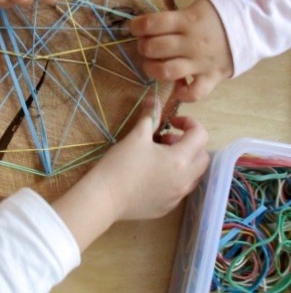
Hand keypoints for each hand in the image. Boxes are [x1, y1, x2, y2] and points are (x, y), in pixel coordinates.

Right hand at [52, 98, 208, 250]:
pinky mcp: (167, 207)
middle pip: (202, 157)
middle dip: (189, 144)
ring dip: (184, 162)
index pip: (200, 135)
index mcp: (180, 159)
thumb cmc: (121, 164)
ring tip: (158, 157)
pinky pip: (180, 189)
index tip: (171, 122)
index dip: (189, 123)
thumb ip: (150, 116)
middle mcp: (185, 180)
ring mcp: (177, 196)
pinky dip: (174, 178)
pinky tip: (151, 175)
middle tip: (165, 140)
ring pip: (193, 175)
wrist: (104, 197)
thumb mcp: (136, 136)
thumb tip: (154, 99)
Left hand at [129, 0, 233, 101]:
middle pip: (154, 48)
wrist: (250, 26)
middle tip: (146, 46)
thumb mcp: (194, 8)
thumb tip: (144, 28)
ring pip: (166, 71)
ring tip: (153, 65)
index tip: (134, 28)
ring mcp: (201, 62)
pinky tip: (176, 87)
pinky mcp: (211, 78)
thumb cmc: (215, 17)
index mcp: (187, 21)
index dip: (136, 26)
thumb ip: (172, 19)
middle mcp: (192, 42)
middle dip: (143, 47)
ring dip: (152, 69)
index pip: (152, 24)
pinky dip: (181, 94)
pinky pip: (193, 93)